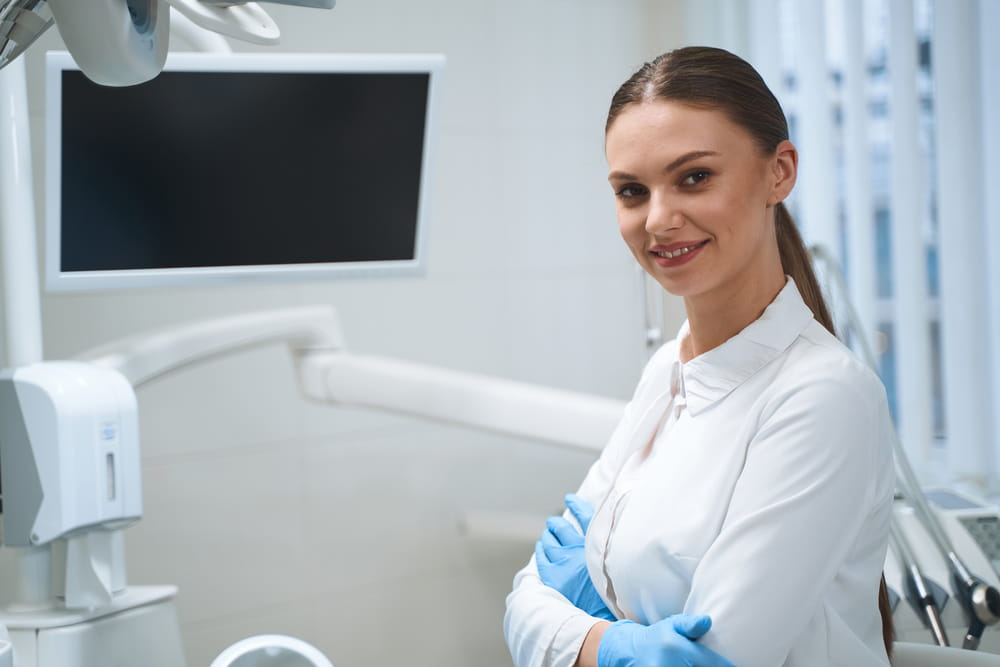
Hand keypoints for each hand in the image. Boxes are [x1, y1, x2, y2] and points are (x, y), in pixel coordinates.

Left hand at [535, 494, 614, 620]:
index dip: (576, 505)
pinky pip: (542, 557)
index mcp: (596, 545)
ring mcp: (563, 562)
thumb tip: (609, 539)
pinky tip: (540, 548)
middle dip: (556, 523)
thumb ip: (611, 551)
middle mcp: (578, 550)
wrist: (603, 618)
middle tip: (554, 521)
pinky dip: (541, 550)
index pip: (585, 517)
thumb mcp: (619, 567)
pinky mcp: (552, 576)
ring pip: (549, 541)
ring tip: (547, 533)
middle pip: (562, 528)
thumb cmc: (615, 596)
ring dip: (548, 535)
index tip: (570, 498)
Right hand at [597, 615, 735, 666]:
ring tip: (698, 665)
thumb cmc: (658, 637)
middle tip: (714, 663)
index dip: (726, 666)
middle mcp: (667, 664)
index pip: (711, 662)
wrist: (631, 650)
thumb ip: (690, 624)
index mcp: (676, 648)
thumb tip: (708, 621)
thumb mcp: (673, 624)